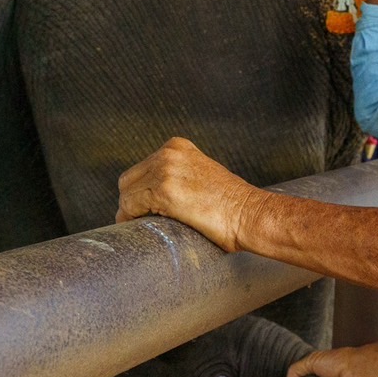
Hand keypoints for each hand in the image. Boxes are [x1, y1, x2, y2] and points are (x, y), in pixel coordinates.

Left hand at [116, 137, 263, 251]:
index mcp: (177, 147)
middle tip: (139, 224)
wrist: (251, 214)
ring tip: (143, 229)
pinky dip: (131, 220)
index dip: (138, 194)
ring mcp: (165, 171)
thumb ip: (179, 178)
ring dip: (130, 214)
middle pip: (128, 181)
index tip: (142, 213)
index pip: (140, 170)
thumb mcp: (201, 177)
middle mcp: (168, 153)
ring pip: (126, 195)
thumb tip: (154, 200)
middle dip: (130, 203)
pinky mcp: (164, 192)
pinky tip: (144, 229)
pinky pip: (131, 207)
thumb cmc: (232, 206)